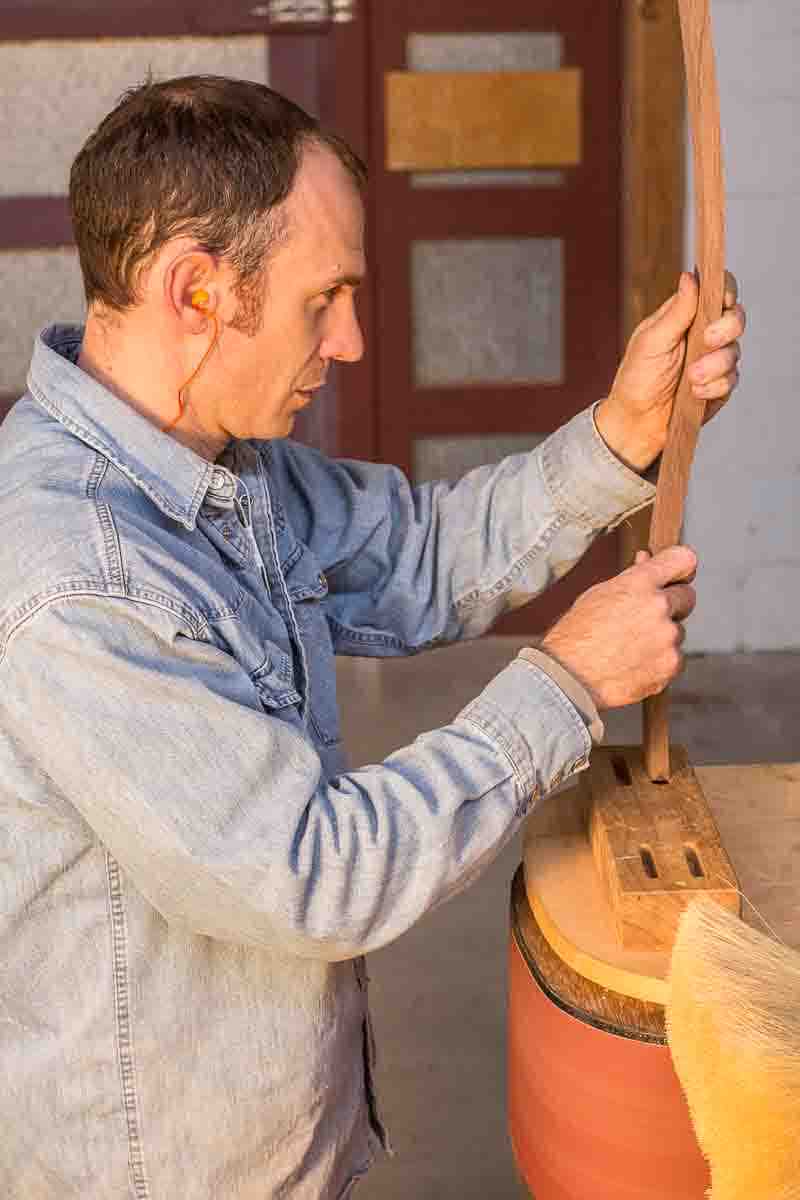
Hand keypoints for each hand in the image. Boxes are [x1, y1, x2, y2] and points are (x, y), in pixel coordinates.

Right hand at [539, 545, 696, 709]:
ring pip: (678, 632)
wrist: (569, 678)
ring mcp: (668, 638)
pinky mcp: (672, 665)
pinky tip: (634, 664)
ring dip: (662, 638)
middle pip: (687, 597)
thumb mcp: (599, 595)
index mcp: (639, 583)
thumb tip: (647, 559)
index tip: (677, 576)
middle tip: (645, 619)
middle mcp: (658, 607)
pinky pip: (674, 658)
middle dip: (672, 605)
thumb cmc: (577, 635)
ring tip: (629, 648)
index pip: (684, 559)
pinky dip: (659, 662)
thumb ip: (631, 578)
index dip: (681, 568)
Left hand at [595, 271, 745, 471]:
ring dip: (713, 365)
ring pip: (735, 351)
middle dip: (725, 329)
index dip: (725, 290)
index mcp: (685, 316)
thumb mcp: (651, 341)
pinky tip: (695, 393)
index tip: (722, 301)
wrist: (636, 422)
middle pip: (735, 317)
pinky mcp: (720, 385)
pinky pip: (732, 379)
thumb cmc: (637, 379)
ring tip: (690, 378)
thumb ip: (676, 311)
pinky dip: (714, 386)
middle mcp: (703, 334)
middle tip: (707, 340)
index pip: (716, 291)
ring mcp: (714, 360)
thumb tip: (690, 277)